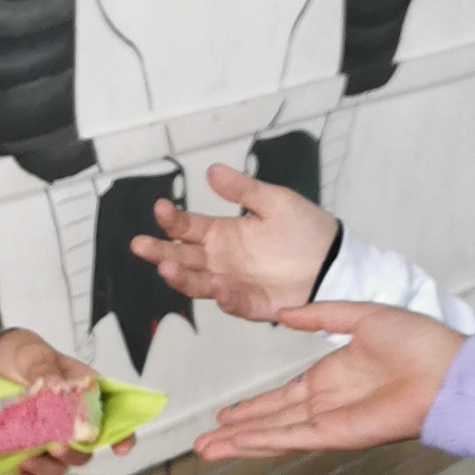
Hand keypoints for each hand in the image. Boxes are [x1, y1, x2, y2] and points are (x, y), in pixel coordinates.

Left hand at [0, 326, 109, 474]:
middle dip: (75, 453)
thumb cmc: (21, 354)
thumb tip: (57, 388)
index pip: (111, 416)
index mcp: (83, 393)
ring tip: (29, 462)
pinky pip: (29, 469)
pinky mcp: (23, 446)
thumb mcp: (35, 355)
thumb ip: (47, 372)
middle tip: (58, 447)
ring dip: (48, 468)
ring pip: (59, 463)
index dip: (121, 435)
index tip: (120, 448)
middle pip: (84, 448)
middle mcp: (69, 419)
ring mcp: (47, 435)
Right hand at [136, 164, 336, 321]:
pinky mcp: (250, 304)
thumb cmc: (306, 229)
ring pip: (197, 282)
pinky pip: (232, 302)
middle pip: (182, 257)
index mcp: (223, 233)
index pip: (188, 228)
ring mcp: (232, 283)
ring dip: (181, 277)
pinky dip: (224, 296)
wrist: (334, 261)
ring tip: (167, 268)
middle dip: (160, 251)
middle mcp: (220, 260)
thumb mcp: (275, 201)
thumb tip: (211, 170)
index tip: (160, 209)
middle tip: (140, 246)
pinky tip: (217, 285)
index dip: (172, 220)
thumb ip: (243, 190)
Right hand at [193, 301, 462, 461]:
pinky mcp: (338, 435)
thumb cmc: (419, 341)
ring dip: (239, 443)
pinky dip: (263, 443)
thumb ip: (321, 317)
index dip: (253, 407)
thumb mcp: (363, 316)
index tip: (226, 415)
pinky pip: (292, 438)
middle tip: (203, 441)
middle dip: (236, 431)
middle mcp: (326, 403)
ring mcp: (330, 421)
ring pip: (274, 434)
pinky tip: (237, 445)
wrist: (449, 370)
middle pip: (270, 421)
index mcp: (332, 376)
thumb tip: (285, 313)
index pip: (282, 397)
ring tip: (205, 450)